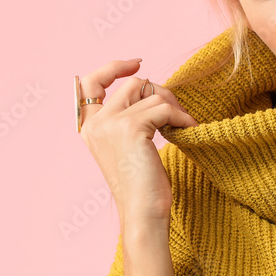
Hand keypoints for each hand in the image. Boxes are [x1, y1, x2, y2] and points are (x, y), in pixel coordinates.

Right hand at [77, 59, 197, 223]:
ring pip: (151, 93)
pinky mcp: (131, 128)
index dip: (113, 67)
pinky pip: (163, 107)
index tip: (136, 62)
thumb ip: (126, 117)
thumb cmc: (141, 184)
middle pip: (133, 83)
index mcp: (89, 127)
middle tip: (175, 112)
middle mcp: (96, 123)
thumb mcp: (127, 145)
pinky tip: (187, 130)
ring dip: (173, 106)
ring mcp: (111, 124)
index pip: (89, 83)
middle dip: (160, 92)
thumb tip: (148, 85)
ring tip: (181, 125)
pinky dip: (180, 116)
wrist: (143, 213)